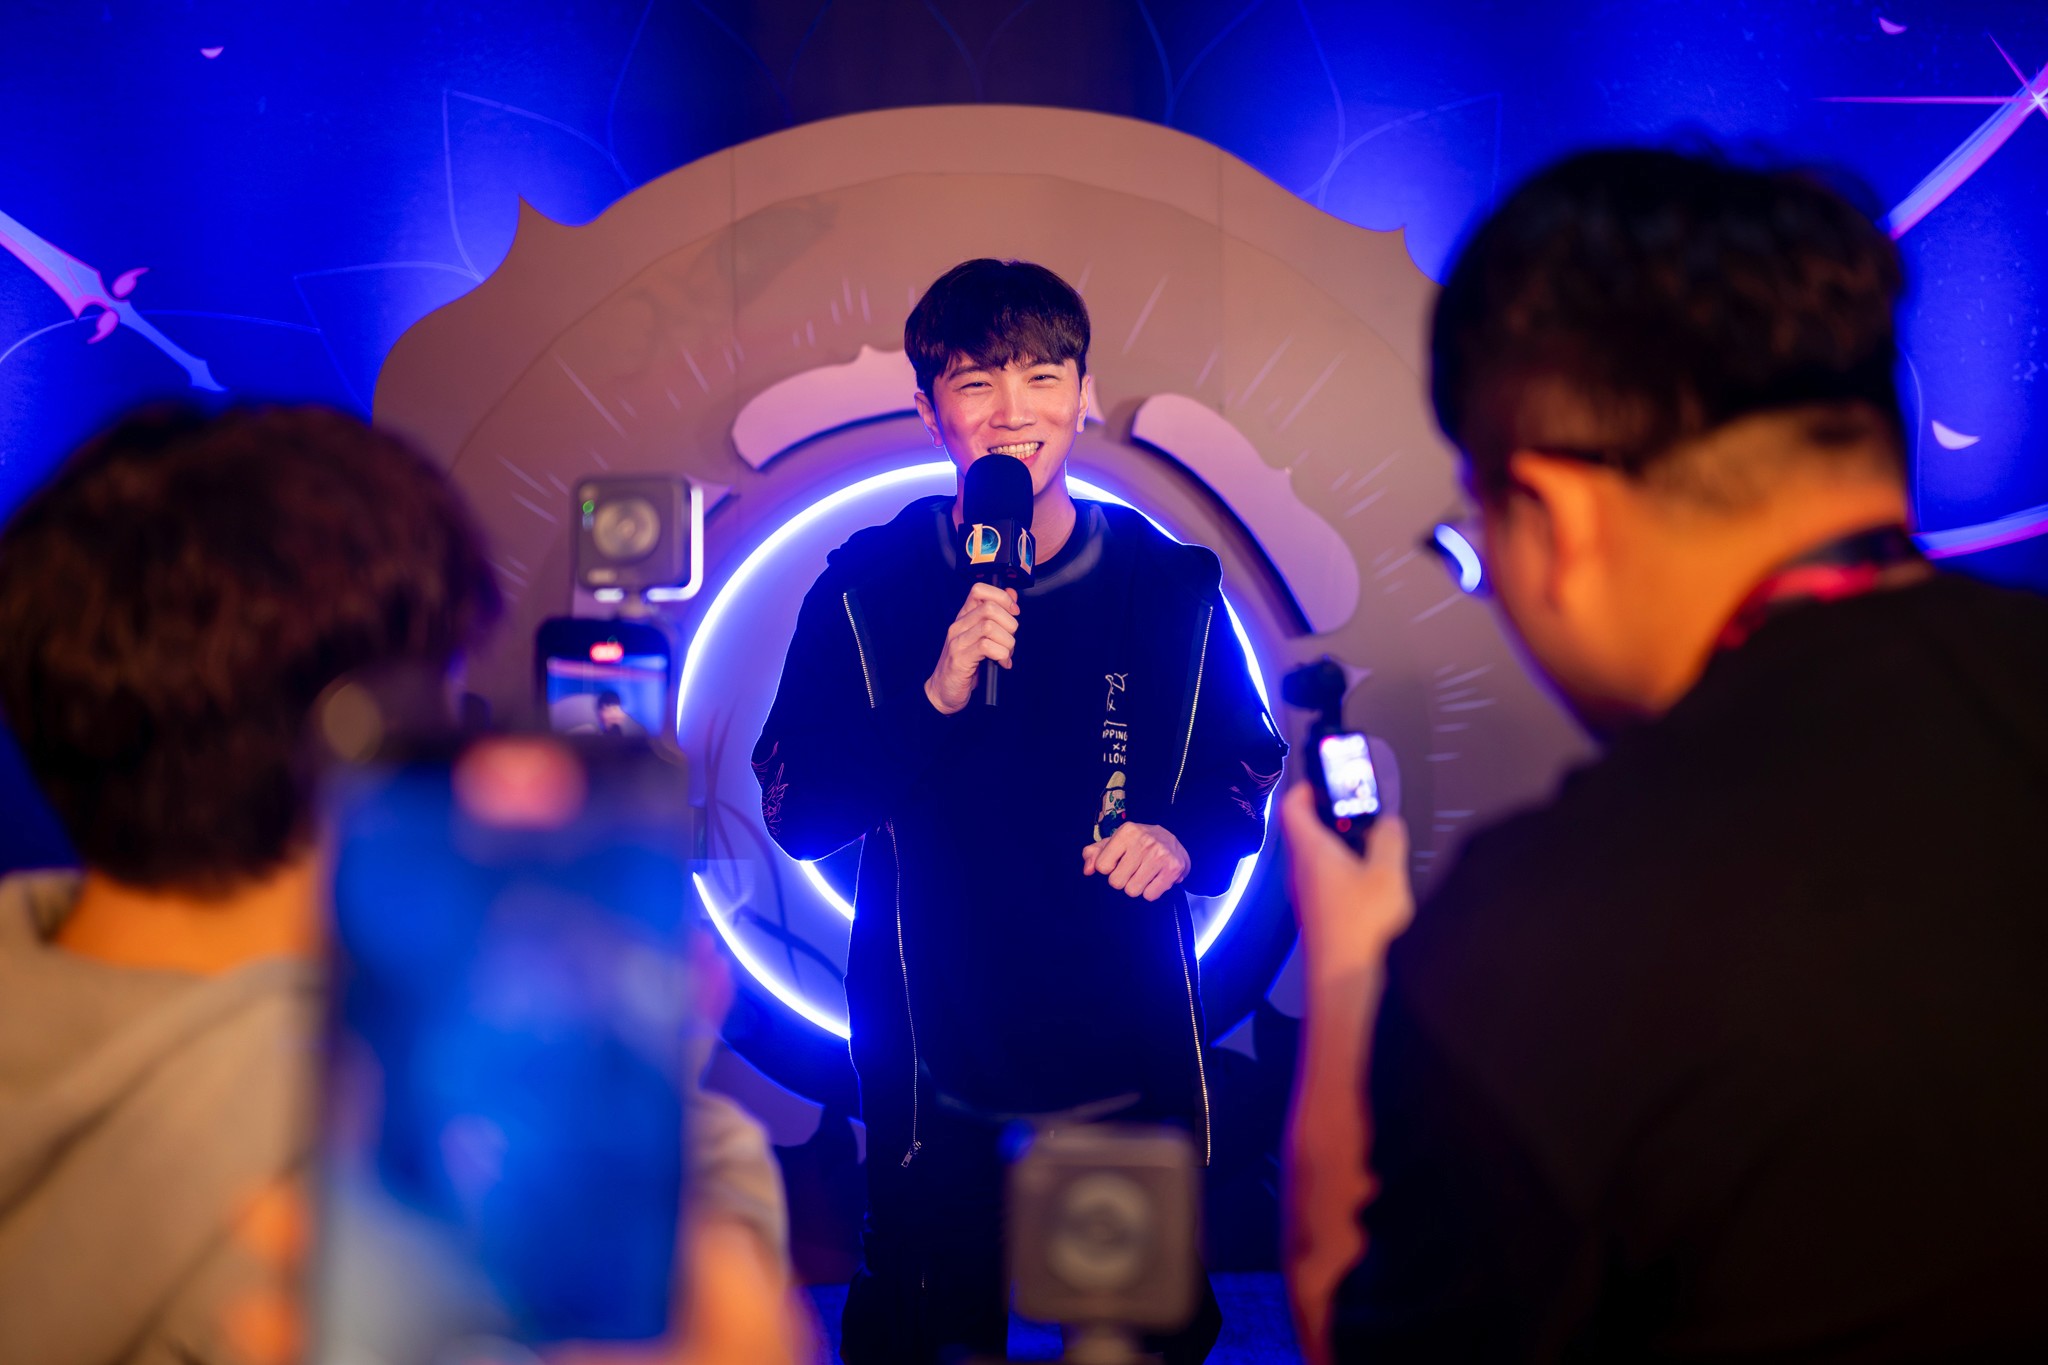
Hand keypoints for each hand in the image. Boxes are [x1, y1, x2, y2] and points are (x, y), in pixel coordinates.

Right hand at [925, 583, 1018, 713]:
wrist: (943, 692)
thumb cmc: (965, 665)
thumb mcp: (982, 636)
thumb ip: (996, 615)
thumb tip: (1011, 594)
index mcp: (964, 617)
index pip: (979, 590)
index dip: (1002, 597)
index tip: (1013, 612)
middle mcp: (959, 626)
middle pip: (990, 608)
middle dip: (1010, 624)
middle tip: (1009, 640)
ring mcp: (957, 641)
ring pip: (990, 626)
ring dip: (1007, 642)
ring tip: (1006, 654)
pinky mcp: (960, 659)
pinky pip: (986, 647)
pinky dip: (1001, 655)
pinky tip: (1002, 662)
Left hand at [1082, 821, 1190, 900]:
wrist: (1172, 840)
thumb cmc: (1137, 842)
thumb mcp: (1115, 841)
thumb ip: (1095, 854)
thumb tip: (1088, 870)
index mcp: (1127, 832)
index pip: (1102, 866)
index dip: (1108, 868)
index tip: (1117, 863)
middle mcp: (1144, 842)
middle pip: (1116, 882)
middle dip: (1122, 880)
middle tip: (1131, 870)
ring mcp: (1160, 855)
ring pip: (1133, 891)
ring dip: (1136, 886)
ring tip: (1143, 874)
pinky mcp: (1173, 868)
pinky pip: (1150, 895)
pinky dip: (1151, 892)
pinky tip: (1154, 879)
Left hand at [1279, 783, 1413, 983]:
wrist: (1345, 981)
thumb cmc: (1361, 929)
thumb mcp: (1388, 873)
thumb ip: (1389, 839)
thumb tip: (1388, 823)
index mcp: (1310, 850)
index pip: (1291, 805)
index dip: (1307, 787)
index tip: (1328, 780)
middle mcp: (1300, 870)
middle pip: (1304, 830)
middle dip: (1331, 815)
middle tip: (1359, 810)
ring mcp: (1306, 894)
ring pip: (1316, 857)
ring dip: (1340, 845)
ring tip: (1372, 844)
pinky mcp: (1318, 915)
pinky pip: (1325, 881)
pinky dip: (1344, 871)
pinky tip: (1371, 883)